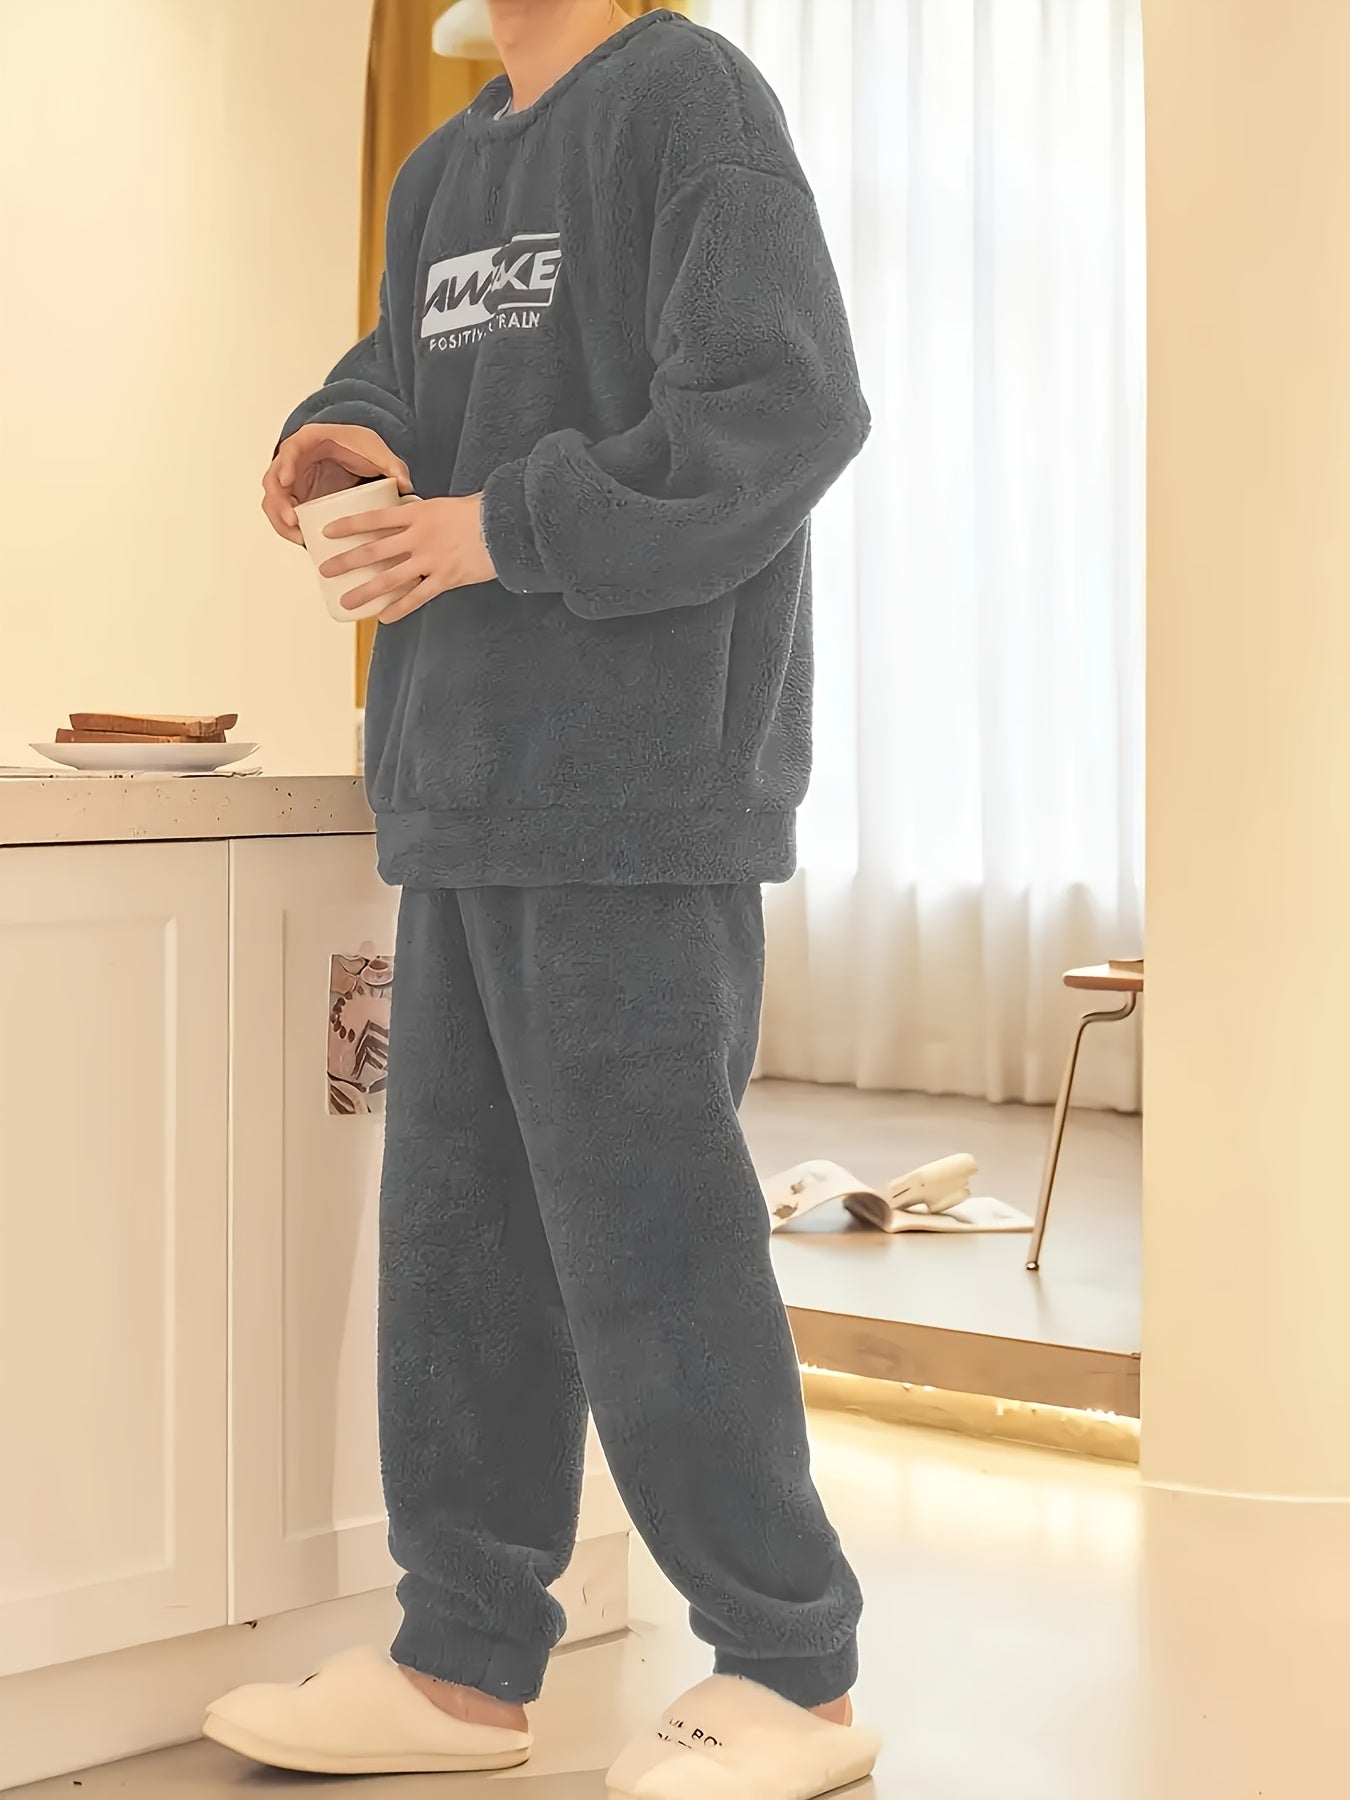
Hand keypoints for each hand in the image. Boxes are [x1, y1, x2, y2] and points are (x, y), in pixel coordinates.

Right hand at [262, 424, 411, 544]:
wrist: (353, 450)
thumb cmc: (357, 445)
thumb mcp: (375, 450)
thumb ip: (392, 464)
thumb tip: (405, 485)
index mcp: (309, 440)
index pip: (290, 450)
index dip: (285, 466)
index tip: (287, 482)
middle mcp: (293, 459)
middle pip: (274, 480)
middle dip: (279, 503)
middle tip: (293, 522)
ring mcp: (291, 479)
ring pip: (274, 501)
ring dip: (281, 521)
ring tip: (300, 538)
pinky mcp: (295, 497)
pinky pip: (284, 513)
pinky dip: (290, 528)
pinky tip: (304, 541)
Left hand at [319, 494, 495, 621]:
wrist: (506, 526)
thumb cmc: (479, 513)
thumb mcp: (444, 506)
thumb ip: (423, 517)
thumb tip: (407, 524)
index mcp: (417, 514)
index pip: (374, 519)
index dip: (348, 525)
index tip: (327, 532)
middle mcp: (418, 537)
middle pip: (374, 550)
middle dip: (346, 561)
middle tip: (325, 570)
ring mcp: (431, 560)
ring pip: (390, 578)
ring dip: (366, 591)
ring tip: (347, 603)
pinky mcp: (445, 579)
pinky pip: (417, 597)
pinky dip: (399, 608)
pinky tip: (384, 617)